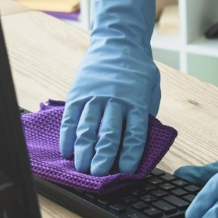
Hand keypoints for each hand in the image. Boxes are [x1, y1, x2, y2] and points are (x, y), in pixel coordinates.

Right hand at [60, 0, 160, 175]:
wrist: (117, 42)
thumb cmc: (137, 71)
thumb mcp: (150, 89)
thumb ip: (145, 114)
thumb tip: (139, 143)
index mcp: (137, 102)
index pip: (134, 133)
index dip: (130, 154)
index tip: (126, 171)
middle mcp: (115, 100)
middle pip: (108, 133)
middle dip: (103, 156)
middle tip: (98, 175)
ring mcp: (94, 96)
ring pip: (87, 127)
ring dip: (83, 150)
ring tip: (80, 167)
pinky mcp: (78, 93)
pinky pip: (71, 118)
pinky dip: (67, 136)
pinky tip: (66, 151)